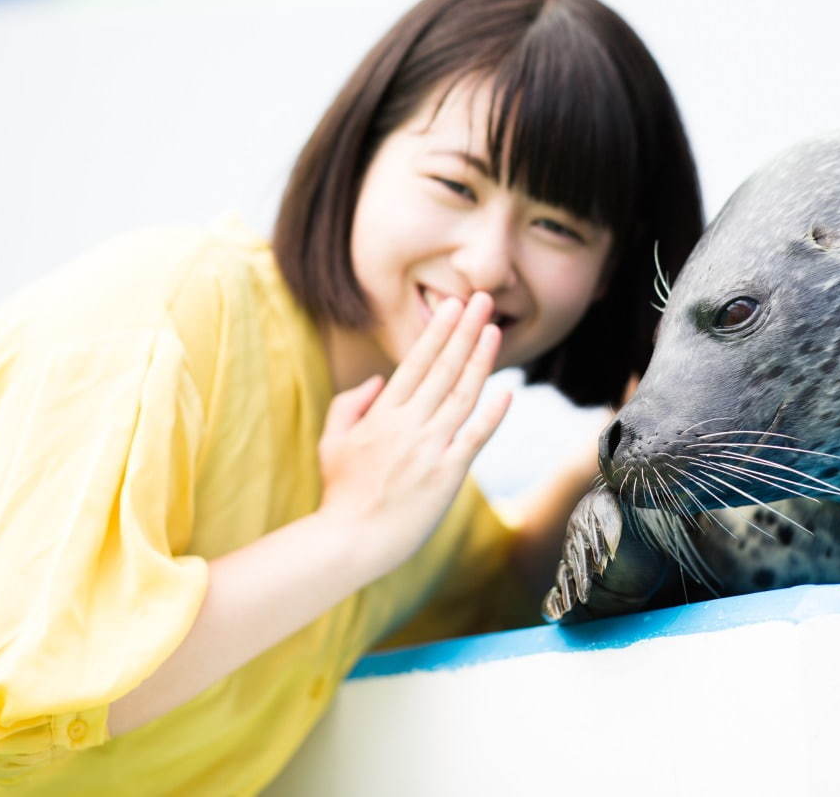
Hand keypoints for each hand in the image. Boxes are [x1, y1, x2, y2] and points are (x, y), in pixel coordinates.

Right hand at [315, 292, 512, 574]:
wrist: (350, 540)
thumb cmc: (340, 493)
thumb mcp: (332, 442)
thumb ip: (349, 405)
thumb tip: (377, 380)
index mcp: (382, 414)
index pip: (416, 362)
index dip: (438, 331)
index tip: (453, 305)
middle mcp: (408, 424)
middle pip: (443, 369)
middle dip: (464, 331)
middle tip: (482, 299)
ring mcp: (429, 448)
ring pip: (461, 395)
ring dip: (480, 360)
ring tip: (495, 330)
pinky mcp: (447, 475)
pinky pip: (475, 438)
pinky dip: (492, 414)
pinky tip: (507, 392)